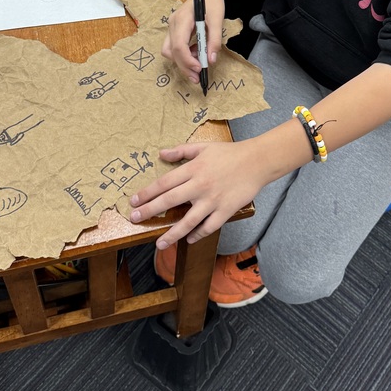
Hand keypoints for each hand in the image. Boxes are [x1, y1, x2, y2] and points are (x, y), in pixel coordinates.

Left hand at [129, 139, 264, 246]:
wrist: (257, 161)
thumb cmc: (230, 153)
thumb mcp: (203, 147)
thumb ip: (181, 151)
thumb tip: (161, 153)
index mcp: (193, 169)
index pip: (164, 183)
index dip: (147, 193)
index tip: (133, 201)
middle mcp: (200, 186)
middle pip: (169, 201)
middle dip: (149, 211)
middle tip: (134, 219)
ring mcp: (212, 200)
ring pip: (188, 221)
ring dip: (172, 233)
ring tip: (159, 243)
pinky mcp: (225, 210)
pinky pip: (209, 227)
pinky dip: (198, 234)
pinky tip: (189, 239)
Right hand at [162, 0, 224, 84]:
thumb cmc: (212, 2)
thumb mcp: (217, 20)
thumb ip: (214, 41)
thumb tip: (211, 60)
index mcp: (182, 20)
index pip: (178, 45)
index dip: (188, 60)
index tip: (200, 69)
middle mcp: (173, 24)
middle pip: (172, 52)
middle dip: (184, 66)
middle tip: (198, 78)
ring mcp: (172, 27)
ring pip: (170, 51)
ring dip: (183, 61)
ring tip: (199, 64)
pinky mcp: (175, 30)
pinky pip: (174, 47)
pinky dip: (185, 54)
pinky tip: (197, 53)